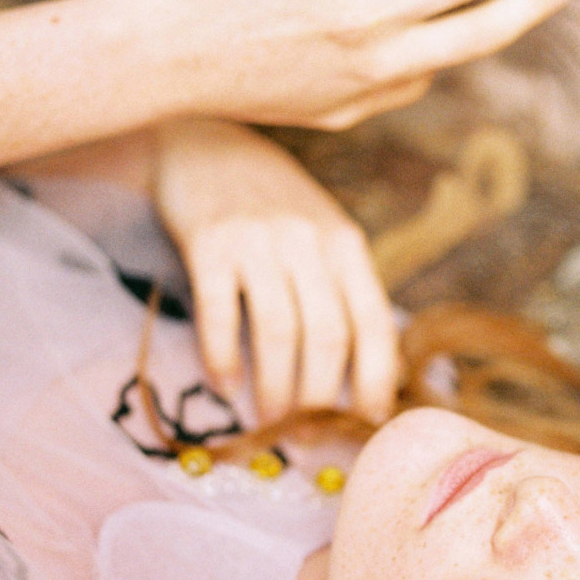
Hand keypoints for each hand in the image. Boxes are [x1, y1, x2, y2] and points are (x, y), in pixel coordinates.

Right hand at [154, 117, 397, 424]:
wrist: (204, 144)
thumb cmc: (270, 205)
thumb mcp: (321, 236)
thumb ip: (341, 291)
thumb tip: (364, 377)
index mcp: (347, 245)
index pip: (374, 323)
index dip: (375, 380)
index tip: (366, 422)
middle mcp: (310, 240)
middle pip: (327, 337)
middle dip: (318, 398)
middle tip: (305, 435)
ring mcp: (259, 239)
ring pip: (279, 332)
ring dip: (274, 389)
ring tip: (269, 422)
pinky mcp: (210, 242)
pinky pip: (221, 314)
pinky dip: (224, 359)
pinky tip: (225, 385)